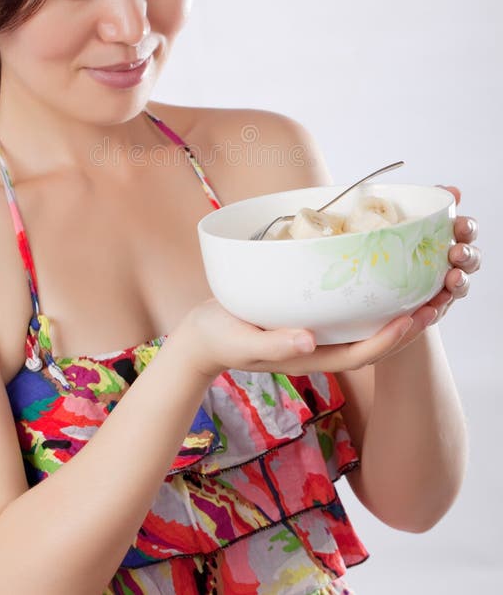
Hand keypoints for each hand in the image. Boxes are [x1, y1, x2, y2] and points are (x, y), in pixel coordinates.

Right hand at [176, 296, 423, 379]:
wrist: (201, 338)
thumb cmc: (218, 338)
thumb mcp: (240, 340)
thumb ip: (272, 343)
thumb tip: (309, 340)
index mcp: (309, 357)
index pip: (361, 354)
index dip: (390, 339)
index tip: (413, 318)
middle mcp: (320, 347)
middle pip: (374, 341)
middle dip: (407, 324)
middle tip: (435, 298)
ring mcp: (315, 334)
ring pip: (366, 326)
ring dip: (396, 310)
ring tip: (422, 287)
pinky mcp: (308, 318)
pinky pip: (348, 311)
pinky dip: (370, 299)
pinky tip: (380, 278)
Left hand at [369, 184, 480, 362]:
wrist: (380, 288)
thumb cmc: (393, 248)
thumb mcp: (399, 223)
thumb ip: (423, 206)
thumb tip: (448, 189)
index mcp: (445, 237)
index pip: (465, 229)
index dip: (467, 227)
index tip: (458, 224)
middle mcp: (450, 261)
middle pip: (471, 256)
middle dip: (468, 253)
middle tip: (456, 252)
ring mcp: (445, 284)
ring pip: (462, 283)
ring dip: (460, 280)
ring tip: (452, 279)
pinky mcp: (434, 305)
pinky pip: (442, 307)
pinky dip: (440, 305)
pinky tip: (434, 303)